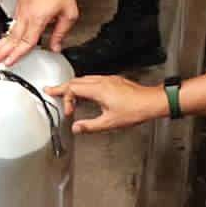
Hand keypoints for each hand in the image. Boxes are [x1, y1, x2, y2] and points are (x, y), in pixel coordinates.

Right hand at [0, 0, 78, 66]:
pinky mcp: (20, 5)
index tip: (9, 62)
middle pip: (12, 38)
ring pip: (10, 30)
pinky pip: (13, 22)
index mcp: (38, 19)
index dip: (17, 54)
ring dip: (1, 43)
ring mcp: (21, 9)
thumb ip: (61, 33)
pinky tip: (6, 38)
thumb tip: (56, 46)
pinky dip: (7, 32)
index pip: (26, 41)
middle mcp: (27, 15)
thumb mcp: (68, 14)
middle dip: (1, 51)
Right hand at [45, 76, 169, 133]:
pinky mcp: (114, 81)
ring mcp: (109, 79)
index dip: (63, 95)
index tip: (60, 104)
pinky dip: (84, 85)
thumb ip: (90, 126)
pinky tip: (86, 93)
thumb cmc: (135, 110)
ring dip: (74, 86)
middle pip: (77, 80)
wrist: (152, 102)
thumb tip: (76, 128)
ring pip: (85, 79)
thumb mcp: (109, 122)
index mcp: (98, 89)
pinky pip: (94, 79)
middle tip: (53, 93)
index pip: (73, 87)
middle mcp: (102, 81)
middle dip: (64, 87)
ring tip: (68, 96)